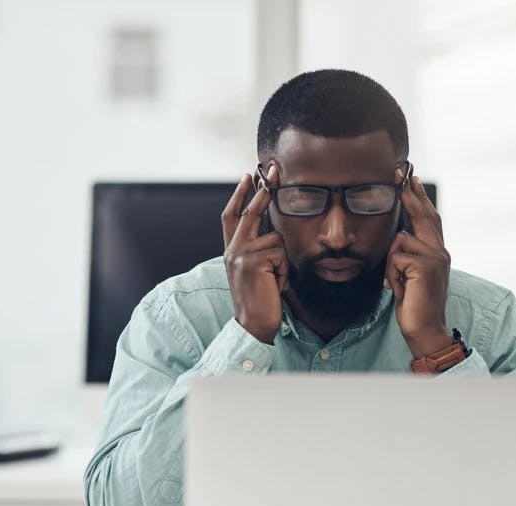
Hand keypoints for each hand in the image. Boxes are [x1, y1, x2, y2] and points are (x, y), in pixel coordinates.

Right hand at [221, 164, 288, 344]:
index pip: (232, 216)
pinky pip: (281, 254)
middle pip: (250, 212)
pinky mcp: (252, 261)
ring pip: (276, 239)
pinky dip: (284, 271)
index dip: (239, 194)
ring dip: (283, 262)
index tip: (247, 176)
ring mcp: (240, 254)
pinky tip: (276, 285)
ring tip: (275, 281)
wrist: (253, 324)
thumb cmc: (261, 300)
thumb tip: (275, 230)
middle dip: (263, 190)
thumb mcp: (257, 270)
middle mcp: (232, 249)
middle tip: (274, 170)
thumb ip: (259, 250)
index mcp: (232, 250)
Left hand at [385, 171, 452, 357]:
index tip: (410, 179)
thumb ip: (408, 254)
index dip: (419, 198)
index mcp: (438, 252)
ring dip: (391, 267)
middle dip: (409, 194)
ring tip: (399, 286)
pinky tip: (400, 290)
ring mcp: (435, 257)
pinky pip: (395, 258)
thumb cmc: (414, 305)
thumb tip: (398, 235)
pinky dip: (391, 276)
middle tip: (399, 173)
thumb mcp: (410, 275)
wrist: (425, 330)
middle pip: (423, 215)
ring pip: (399, 241)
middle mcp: (440, 251)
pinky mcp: (425, 265)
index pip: (429, 218)